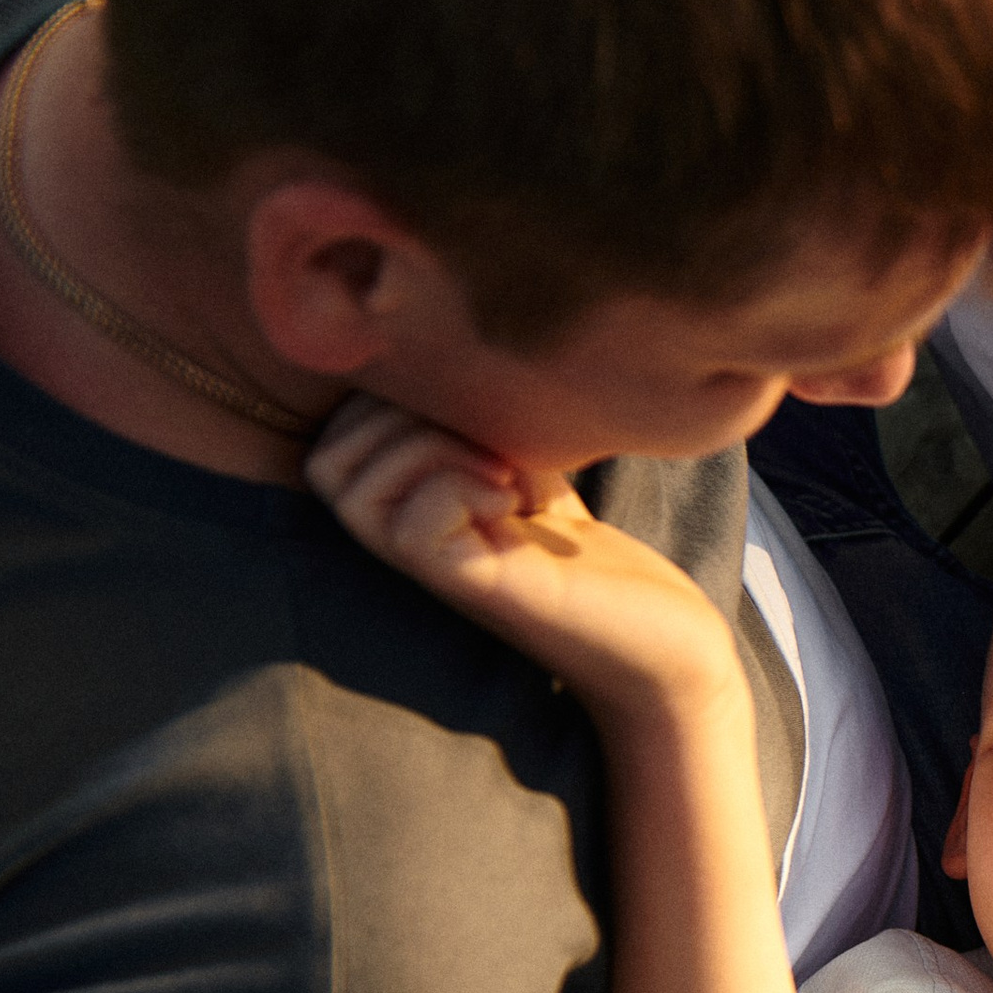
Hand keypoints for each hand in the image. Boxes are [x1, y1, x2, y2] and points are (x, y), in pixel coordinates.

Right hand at [306, 396, 736, 721]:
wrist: (665, 646)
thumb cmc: (601, 559)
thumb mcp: (532, 469)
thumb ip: (482, 425)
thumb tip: (452, 346)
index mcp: (416, 508)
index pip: (336, 435)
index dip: (392, 400)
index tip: (475, 413)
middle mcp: (412, 543)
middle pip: (326, 461)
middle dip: (403, 418)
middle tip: (487, 440)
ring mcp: (440, 571)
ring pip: (354, 489)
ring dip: (430, 450)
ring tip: (503, 472)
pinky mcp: (482, 590)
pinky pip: (415, 525)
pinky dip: (460, 488)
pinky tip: (516, 505)